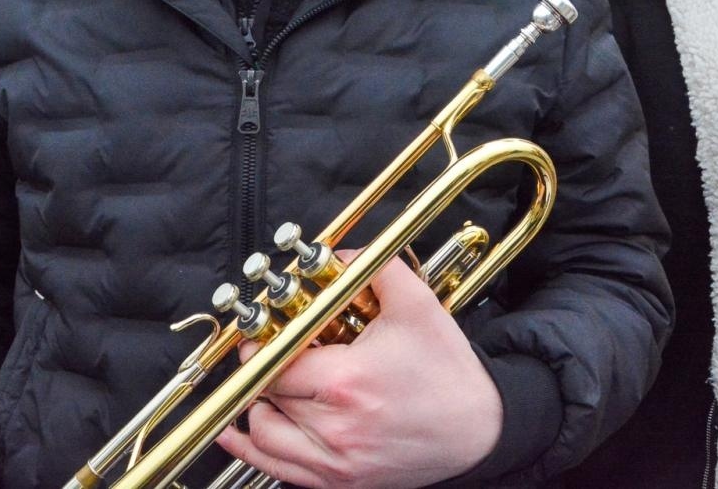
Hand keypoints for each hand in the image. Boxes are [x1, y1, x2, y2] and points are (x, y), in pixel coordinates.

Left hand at [216, 254, 501, 488]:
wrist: (480, 430)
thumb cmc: (448, 371)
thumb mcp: (417, 305)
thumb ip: (374, 269)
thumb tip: (341, 252)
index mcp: (348, 381)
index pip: (276, 365)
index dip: (261, 347)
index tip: (261, 335)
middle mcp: (337, 428)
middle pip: (268, 397)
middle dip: (262, 372)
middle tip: (266, 353)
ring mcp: (338, 463)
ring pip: (265, 437)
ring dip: (256, 408)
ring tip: (264, 386)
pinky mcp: (343, 483)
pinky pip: (279, 471)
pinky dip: (252, 450)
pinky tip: (237, 433)